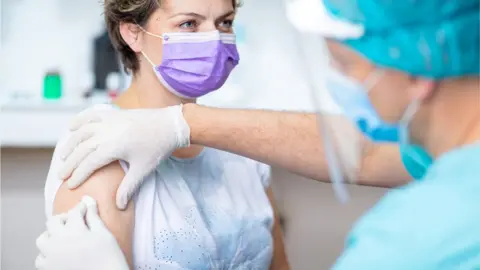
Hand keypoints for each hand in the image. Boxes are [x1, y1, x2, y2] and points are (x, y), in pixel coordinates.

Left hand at [35, 196, 128, 269]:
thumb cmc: (109, 257)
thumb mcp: (104, 235)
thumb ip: (93, 217)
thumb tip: (87, 199)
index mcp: (75, 230)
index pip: (74, 211)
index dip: (81, 207)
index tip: (86, 208)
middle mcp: (59, 241)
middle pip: (53, 221)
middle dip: (64, 218)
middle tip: (75, 222)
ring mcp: (51, 256)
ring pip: (42, 239)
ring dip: (52, 235)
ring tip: (64, 238)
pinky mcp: (49, 269)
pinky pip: (40, 258)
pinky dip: (47, 254)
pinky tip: (58, 254)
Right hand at [58, 104, 189, 208]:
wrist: (170, 125)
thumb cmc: (157, 148)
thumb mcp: (143, 169)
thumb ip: (129, 187)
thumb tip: (119, 206)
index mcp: (114, 147)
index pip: (89, 163)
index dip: (78, 175)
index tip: (70, 185)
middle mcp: (107, 132)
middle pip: (81, 149)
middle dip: (70, 163)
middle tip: (61, 175)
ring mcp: (109, 121)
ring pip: (82, 132)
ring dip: (70, 144)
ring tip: (62, 156)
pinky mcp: (114, 113)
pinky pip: (91, 115)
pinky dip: (79, 120)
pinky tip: (71, 128)